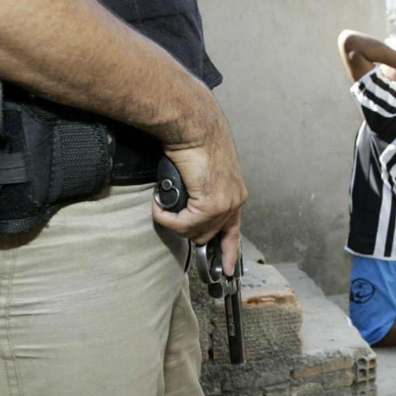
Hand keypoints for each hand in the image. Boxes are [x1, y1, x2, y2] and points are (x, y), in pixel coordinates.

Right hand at [151, 92, 247, 274]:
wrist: (193, 126)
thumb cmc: (193, 141)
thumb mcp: (201, 172)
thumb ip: (200, 192)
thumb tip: (186, 206)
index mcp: (235, 193)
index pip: (234, 231)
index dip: (230, 253)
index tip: (229, 270)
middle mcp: (235, 201)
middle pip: (207, 235)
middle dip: (185, 230)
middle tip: (167, 214)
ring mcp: (225, 204)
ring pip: (193, 232)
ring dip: (173, 221)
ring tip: (163, 202)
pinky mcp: (211, 204)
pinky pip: (182, 224)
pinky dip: (166, 217)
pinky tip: (160, 202)